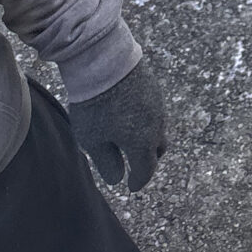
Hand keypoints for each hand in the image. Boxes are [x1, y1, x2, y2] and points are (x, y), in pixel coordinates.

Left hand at [67, 59, 168, 190]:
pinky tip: (131, 116)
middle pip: (158, 150)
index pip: (146, 170)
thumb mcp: (93, 140)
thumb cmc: (96, 105)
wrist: (106, 64)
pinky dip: (146, 121)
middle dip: (148, 160)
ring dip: (147, 139)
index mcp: (142, 144)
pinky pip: (154, 113)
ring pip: (157, 130)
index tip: (131, 187)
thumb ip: (106, 162)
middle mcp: (156, 127)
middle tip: (135, 164)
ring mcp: (158, 107)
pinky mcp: (154, 90)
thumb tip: (117, 178)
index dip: (138, 181)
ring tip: (131, 139)